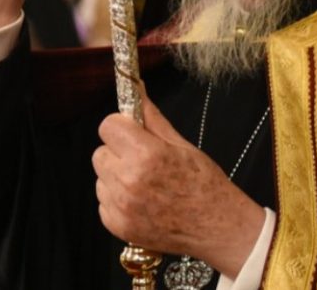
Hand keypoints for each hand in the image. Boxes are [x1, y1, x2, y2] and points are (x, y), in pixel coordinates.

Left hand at [93, 94, 265, 278]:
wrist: (216, 227)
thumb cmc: (204, 183)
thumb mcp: (181, 144)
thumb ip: (152, 119)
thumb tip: (137, 90)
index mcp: (146, 154)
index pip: (108, 126)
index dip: (121, 127)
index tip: (132, 132)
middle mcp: (128, 180)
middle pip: (100, 152)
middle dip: (118, 152)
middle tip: (142, 159)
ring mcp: (121, 206)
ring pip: (101, 177)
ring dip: (116, 176)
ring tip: (145, 183)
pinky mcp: (117, 225)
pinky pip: (104, 202)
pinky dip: (117, 199)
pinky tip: (142, 201)